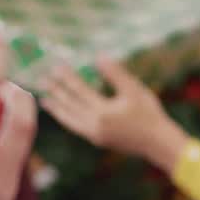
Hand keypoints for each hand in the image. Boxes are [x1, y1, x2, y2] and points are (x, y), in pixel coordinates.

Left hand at [39, 60, 189, 171]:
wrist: (157, 143)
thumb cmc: (149, 114)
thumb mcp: (134, 90)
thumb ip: (115, 74)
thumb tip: (98, 57)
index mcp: (103, 111)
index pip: (79, 90)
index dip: (67, 77)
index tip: (55, 66)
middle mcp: (94, 125)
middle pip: (70, 105)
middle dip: (56, 91)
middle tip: (42, 79)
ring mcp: (94, 135)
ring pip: (69, 120)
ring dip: (56, 108)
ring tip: (44, 99)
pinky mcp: (97, 140)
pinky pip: (75, 127)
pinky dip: (66, 119)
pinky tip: (62, 113)